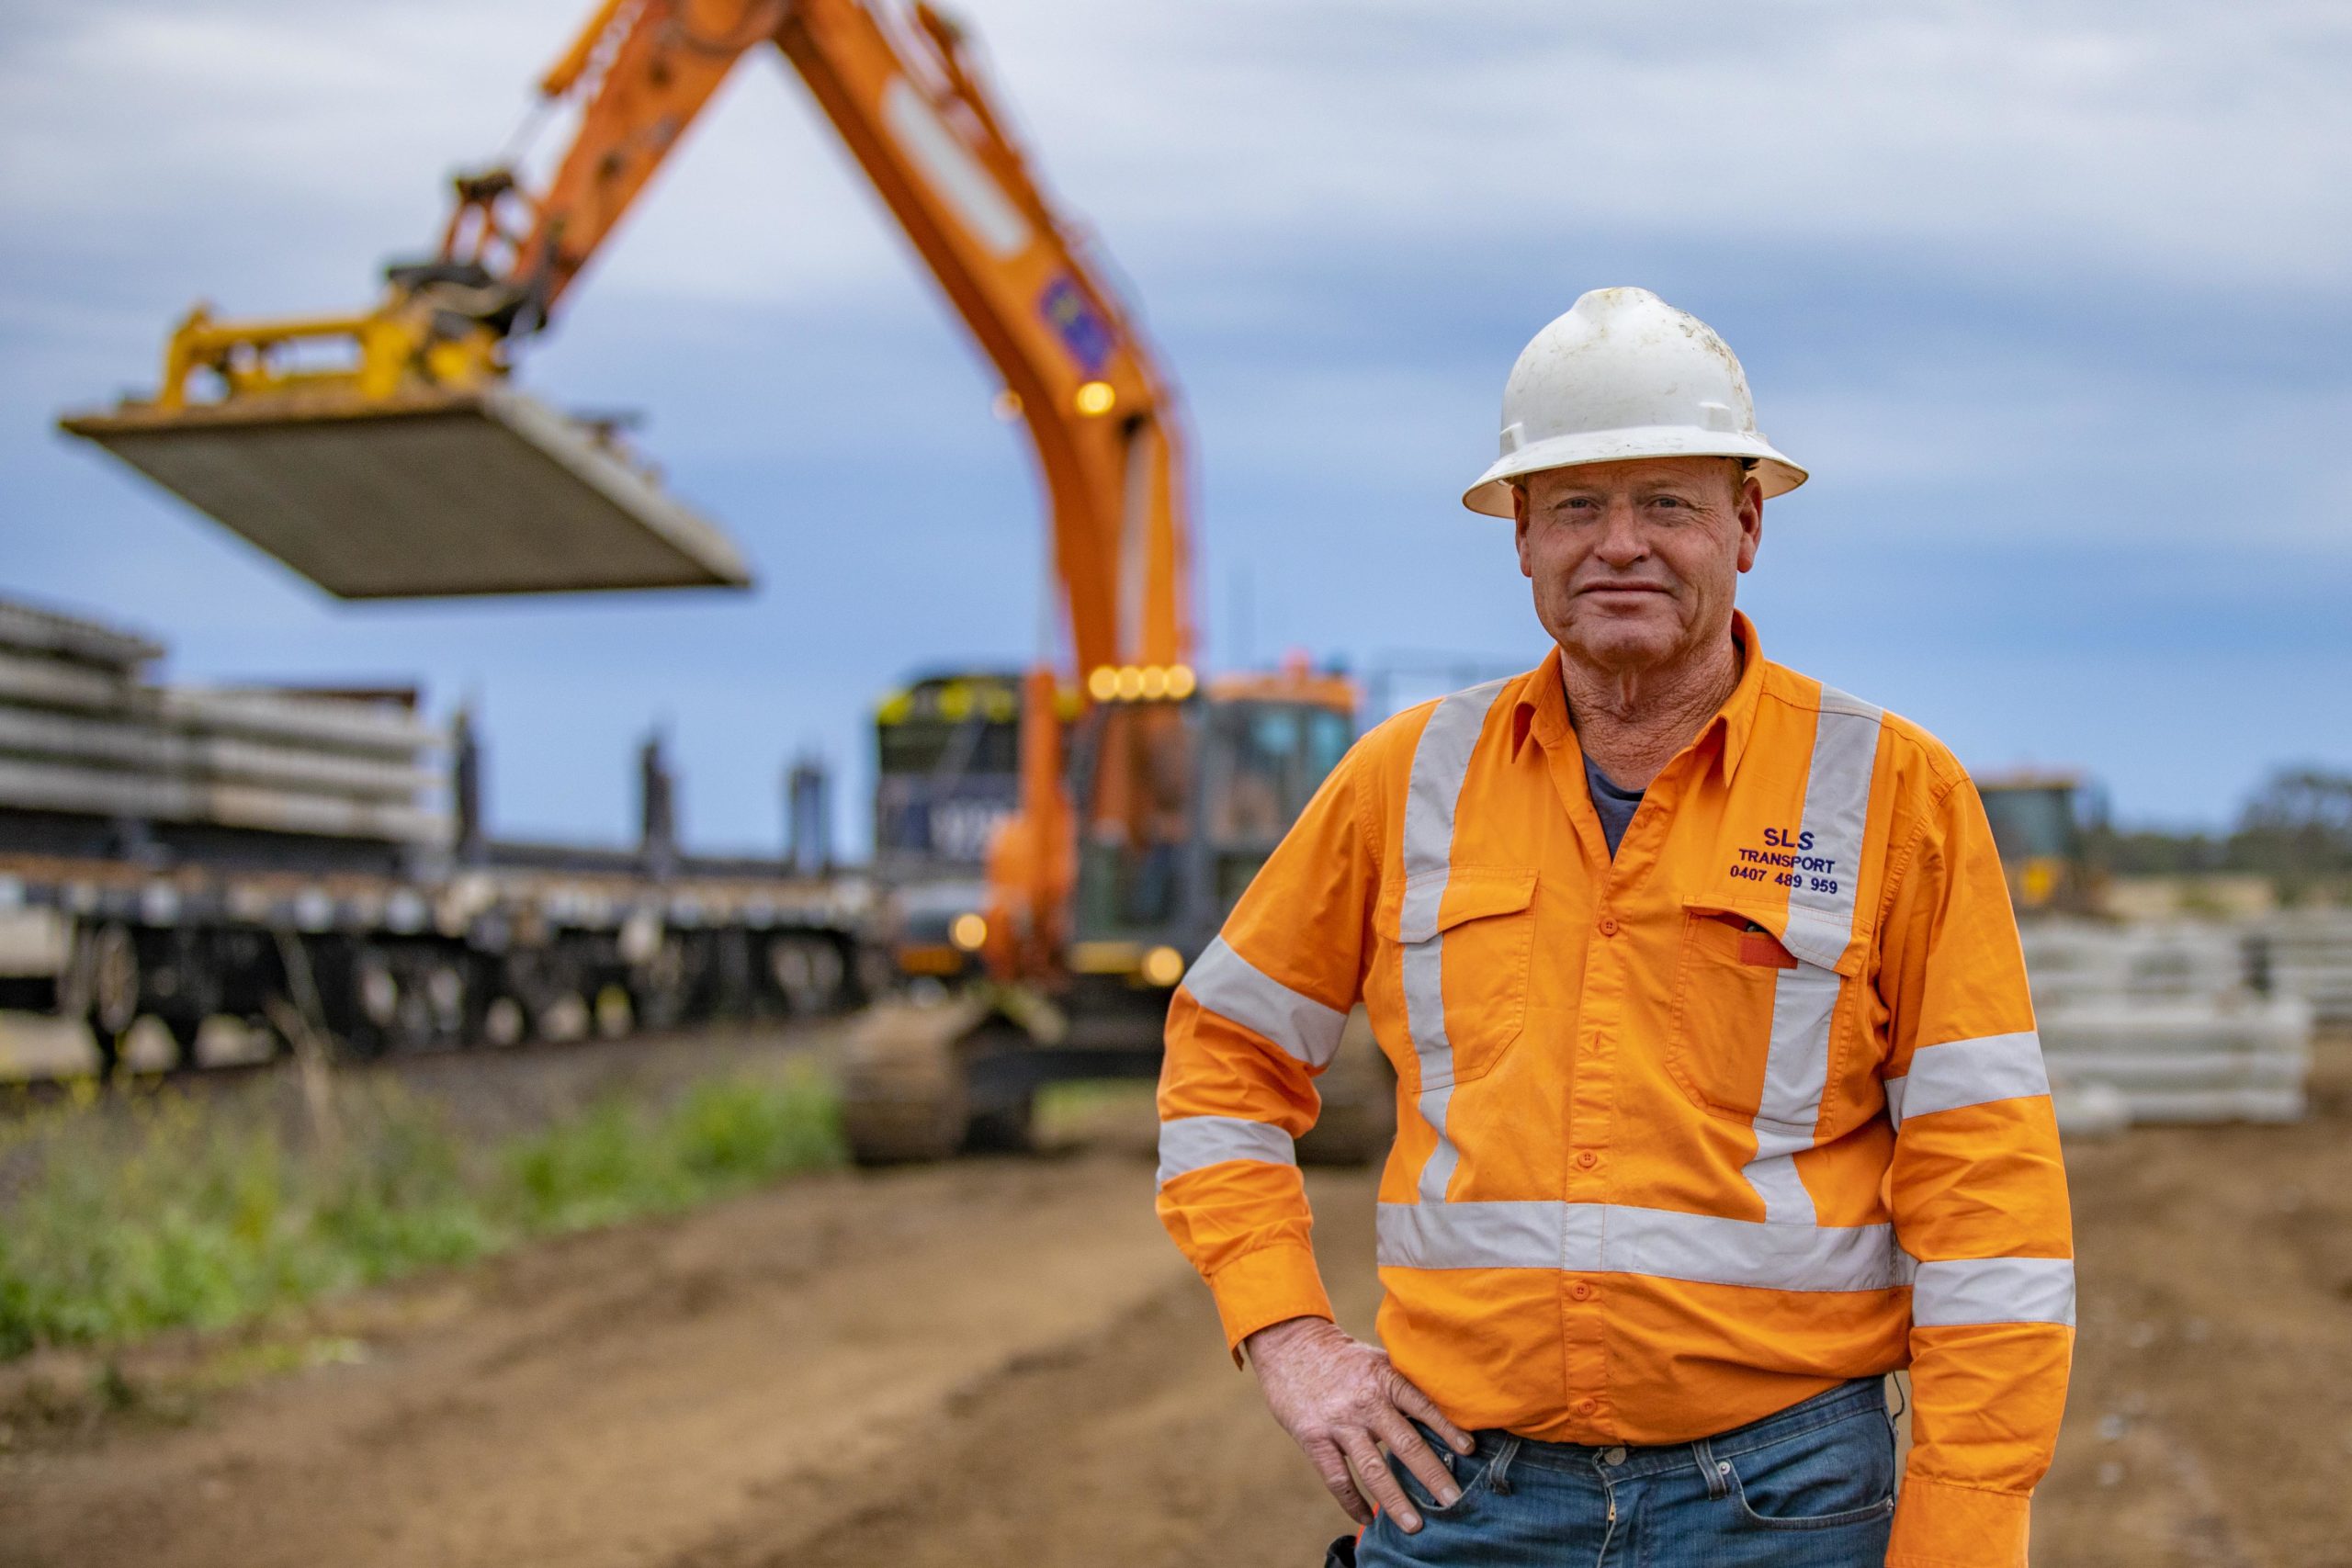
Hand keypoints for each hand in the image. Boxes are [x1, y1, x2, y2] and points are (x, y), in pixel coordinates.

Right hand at [1242, 1315, 1474, 1532]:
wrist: (1290, 1343)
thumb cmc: (1342, 1357)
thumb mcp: (1376, 1360)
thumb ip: (1402, 1385)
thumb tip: (1443, 1412)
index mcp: (1384, 1378)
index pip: (1423, 1406)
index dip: (1447, 1429)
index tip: (1468, 1451)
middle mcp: (1365, 1402)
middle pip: (1405, 1444)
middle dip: (1432, 1475)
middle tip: (1453, 1501)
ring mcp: (1339, 1422)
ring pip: (1373, 1469)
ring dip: (1395, 1501)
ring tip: (1414, 1525)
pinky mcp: (1314, 1437)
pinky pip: (1337, 1478)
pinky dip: (1353, 1502)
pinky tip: (1366, 1518)